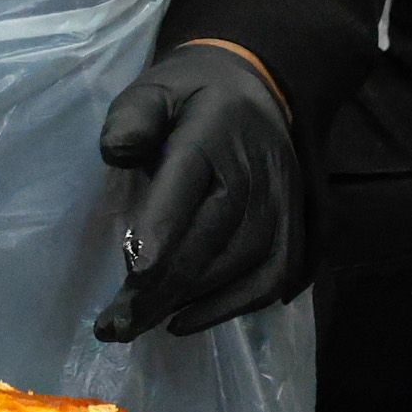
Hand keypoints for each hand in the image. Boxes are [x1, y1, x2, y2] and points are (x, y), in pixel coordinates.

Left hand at [95, 40, 306, 341]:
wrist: (259, 88)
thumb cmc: (190, 94)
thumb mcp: (154, 87)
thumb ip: (133, 116)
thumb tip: (116, 152)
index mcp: (214, 132)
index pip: (190, 182)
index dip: (164, 229)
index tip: (135, 272)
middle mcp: (256, 170)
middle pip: (214, 234)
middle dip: (166, 284)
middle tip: (117, 323)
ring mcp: (282, 200)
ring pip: (246, 262)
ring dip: (195, 300)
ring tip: (140, 324)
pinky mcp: (296, 223)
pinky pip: (275, 274)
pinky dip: (235, 305)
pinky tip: (187, 321)